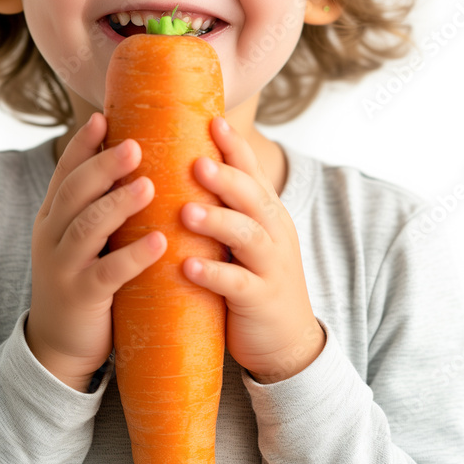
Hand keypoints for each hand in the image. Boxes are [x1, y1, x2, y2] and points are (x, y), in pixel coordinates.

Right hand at [25, 112, 164, 390]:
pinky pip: (107, 273)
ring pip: (87, 228)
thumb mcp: (85, 239)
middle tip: (134, 145)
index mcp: (54, 216)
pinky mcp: (81, 297)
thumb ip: (101, 205)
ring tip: (150, 185)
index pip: (65, 172)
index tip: (103, 117)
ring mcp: (63, 267)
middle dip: (103, 166)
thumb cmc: (85, 280)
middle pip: (74, 192)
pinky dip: (133, 256)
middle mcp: (52, 236)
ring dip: (119, 204)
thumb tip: (141, 162)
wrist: (60, 346)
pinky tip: (160, 241)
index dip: (83, 144)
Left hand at [180, 117, 325, 382]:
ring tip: (186, 211)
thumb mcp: (243, 236)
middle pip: (252, 196)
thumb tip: (177, 164)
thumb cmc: (251, 278)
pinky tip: (188, 268)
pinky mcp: (261, 300)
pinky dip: (214, 273)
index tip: (214, 120)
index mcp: (266, 212)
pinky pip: (238, 284)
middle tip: (195, 162)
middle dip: (225, 177)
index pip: (252, 171)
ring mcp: (271, 266)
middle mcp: (273, 232)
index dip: (234, 146)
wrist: (286, 343)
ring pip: (248, 236)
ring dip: (217, 221)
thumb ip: (221, 205)